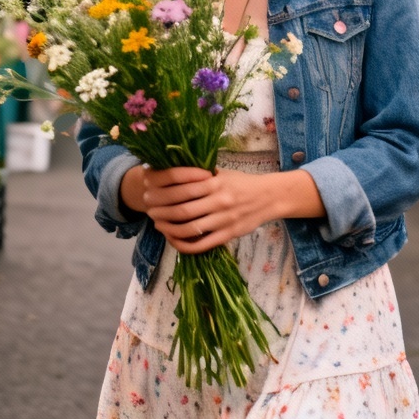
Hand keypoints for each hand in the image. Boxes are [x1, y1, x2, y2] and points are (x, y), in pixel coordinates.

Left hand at [120, 163, 323, 253]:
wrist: (269, 197)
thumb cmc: (242, 183)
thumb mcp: (223, 173)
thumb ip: (202, 175)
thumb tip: (174, 172)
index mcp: (216, 183)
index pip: (183, 188)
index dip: (164, 193)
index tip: (151, 193)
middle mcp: (219, 201)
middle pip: (183, 210)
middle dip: (162, 212)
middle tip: (150, 211)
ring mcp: (224, 220)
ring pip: (190, 229)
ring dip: (170, 229)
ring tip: (159, 225)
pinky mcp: (229, 235)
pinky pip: (203, 244)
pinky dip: (185, 245)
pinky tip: (175, 241)